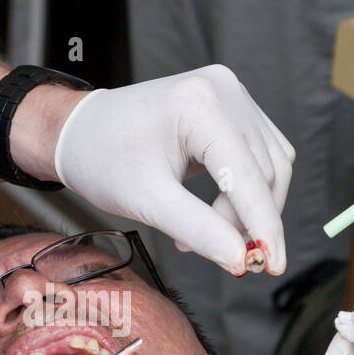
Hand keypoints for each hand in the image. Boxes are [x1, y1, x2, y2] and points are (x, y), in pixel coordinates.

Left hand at [52, 67, 294, 275]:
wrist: (80, 131)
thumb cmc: (102, 159)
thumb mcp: (147, 201)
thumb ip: (198, 230)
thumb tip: (240, 260)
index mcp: (200, 104)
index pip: (248, 175)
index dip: (264, 225)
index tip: (273, 266)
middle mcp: (224, 89)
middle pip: (266, 171)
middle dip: (249, 222)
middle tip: (226, 258)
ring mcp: (231, 94)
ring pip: (270, 165)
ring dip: (248, 210)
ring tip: (204, 233)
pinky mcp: (232, 108)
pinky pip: (260, 157)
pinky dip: (244, 192)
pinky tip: (211, 212)